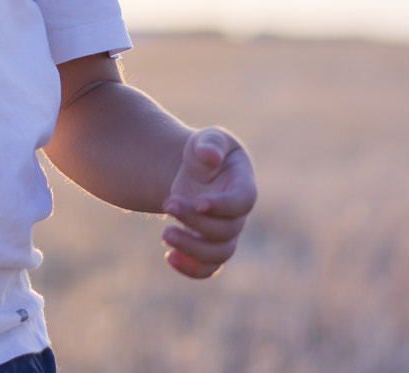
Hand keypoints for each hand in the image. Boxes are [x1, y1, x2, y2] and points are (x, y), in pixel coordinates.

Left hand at [161, 126, 254, 278]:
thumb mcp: (208, 139)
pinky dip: (191, 268)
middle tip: (168, 203)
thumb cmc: (205, 152)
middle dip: (195, 222)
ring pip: (219, 254)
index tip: (198, 202)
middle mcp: (238, 214)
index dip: (223, 206)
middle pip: (226, 230)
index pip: (243, 202)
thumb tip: (209, 157)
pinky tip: (169, 256)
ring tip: (165, 234)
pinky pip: (208, 268)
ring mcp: (226, 233)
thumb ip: (209, 144)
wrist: (194, 172)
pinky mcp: (210, 246)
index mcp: (243, 185)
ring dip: (192, 248)